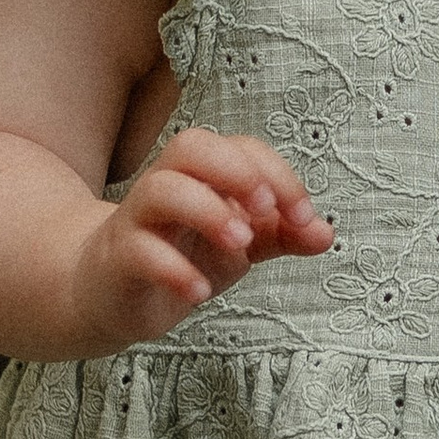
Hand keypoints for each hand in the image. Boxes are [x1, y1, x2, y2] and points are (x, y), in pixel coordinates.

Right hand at [66, 128, 330, 350]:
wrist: (113, 292)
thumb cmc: (182, 254)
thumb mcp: (241, 244)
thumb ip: (282, 235)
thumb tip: (325, 234)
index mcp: (202, 174)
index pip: (241, 149)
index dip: (279, 176)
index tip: (305, 218)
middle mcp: (168, 185)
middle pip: (192, 146)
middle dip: (237, 172)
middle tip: (268, 211)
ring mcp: (138, 219)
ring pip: (161, 190)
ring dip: (208, 212)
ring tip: (240, 245)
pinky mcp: (118, 258)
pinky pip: (140, 251)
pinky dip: (174, 270)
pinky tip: (201, 292)